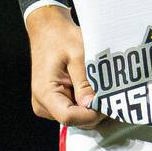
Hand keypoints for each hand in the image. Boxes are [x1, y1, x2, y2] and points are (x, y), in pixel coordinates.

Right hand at [26, 6, 105, 127]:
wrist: (48, 30)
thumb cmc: (61, 38)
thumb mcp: (78, 55)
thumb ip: (84, 82)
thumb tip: (92, 104)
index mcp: (45, 93)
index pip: (69, 117)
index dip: (91, 114)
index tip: (107, 101)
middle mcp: (42, 104)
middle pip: (74, 120)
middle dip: (94, 110)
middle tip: (108, 93)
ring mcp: (47, 105)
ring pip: (76, 117)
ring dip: (90, 106)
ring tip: (97, 86)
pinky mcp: (53, 103)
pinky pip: (74, 110)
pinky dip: (85, 102)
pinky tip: (90, 87)